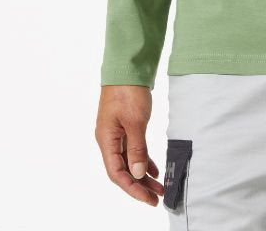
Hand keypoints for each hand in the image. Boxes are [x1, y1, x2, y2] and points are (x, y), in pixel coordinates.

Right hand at [95, 84, 161, 205]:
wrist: (128, 67)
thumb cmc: (128, 91)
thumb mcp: (135, 121)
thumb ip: (137, 148)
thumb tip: (138, 174)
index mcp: (106, 140)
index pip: (117, 173)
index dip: (132, 188)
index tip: (148, 199)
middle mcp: (108, 139)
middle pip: (123, 170)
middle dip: (139, 185)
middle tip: (157, 197)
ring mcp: (116, 133)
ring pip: (129, 161)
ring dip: (142, 174)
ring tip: (159, 186)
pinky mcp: (125, 126)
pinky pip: (133, 149)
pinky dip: (143, 159)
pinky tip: (153, 169)